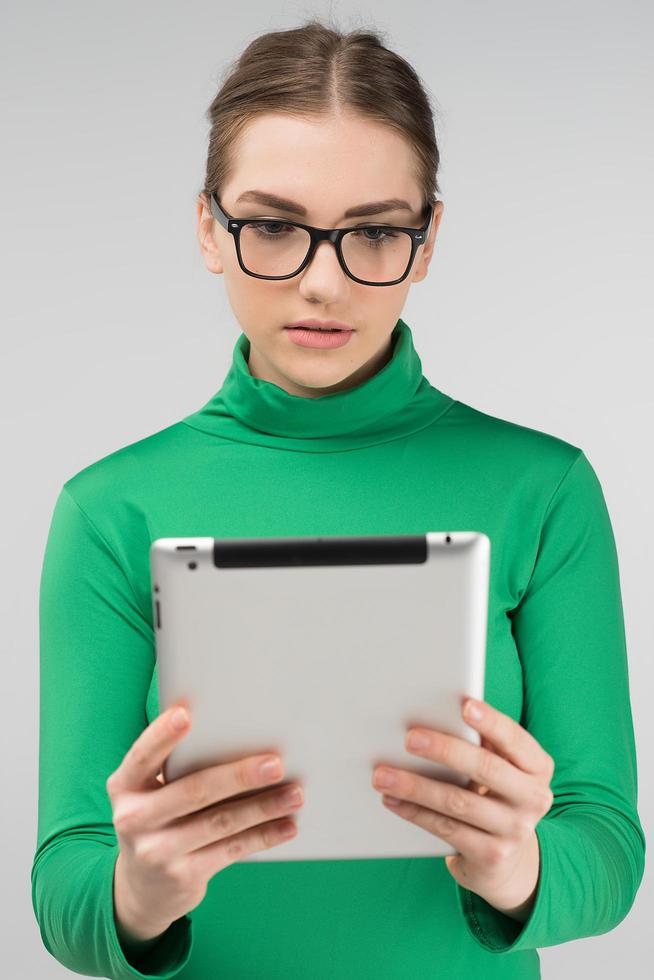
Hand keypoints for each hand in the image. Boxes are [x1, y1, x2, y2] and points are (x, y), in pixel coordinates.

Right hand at [106, 704, 303, 941]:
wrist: (141, 887)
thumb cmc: (157, 817)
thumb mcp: (150, 792)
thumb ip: (177, 767)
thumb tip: (235, 733)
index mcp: (124, 786)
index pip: (142, 756)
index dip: (162, 735)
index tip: (186, 714)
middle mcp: (134, 819)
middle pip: (194, 791)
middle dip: (239, 775)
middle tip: (275, 764)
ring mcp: (157, 851)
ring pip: (220, 822)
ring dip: (263, 807)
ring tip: (294, 794)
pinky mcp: (183, 876)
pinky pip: (231, 850)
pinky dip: (263, 836)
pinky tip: (286, 825)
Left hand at [371, 698, 554, 920]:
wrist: (506, 859)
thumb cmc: (494, 793)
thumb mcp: (501, 767)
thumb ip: (483, 743)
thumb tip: (438, 712)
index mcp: (537, 767)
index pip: (516, 739)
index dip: (491, 722)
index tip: (464, 705)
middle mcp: (534, 798)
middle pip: (486, 768)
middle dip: (445, 750)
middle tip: (410, 738)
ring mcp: (515, 830)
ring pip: (458, 802)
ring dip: (416, 786)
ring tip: (383, 774)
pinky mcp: (492, 856)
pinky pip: (447, 830)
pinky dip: (415, 812)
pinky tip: (392, 799)